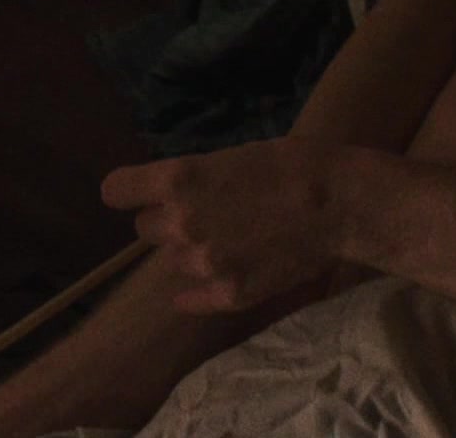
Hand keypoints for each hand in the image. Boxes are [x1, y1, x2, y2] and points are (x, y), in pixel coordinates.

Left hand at [102, 137, 342, 312]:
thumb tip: (164, 197)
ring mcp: (202, 263)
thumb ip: (192, 180)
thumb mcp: (230, 157)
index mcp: (178, 179)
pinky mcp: (226, 294)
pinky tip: (219, 276)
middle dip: (167, 221)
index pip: (116, 191)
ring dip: (191, 251)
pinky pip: (189, 298)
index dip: (127, 191)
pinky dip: (197, 292)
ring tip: (231, 240)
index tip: (136, 194)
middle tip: (204, 214)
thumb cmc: (290, 165)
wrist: (339, 204)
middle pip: (145, 228)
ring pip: (173, 261)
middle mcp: (180, 222)